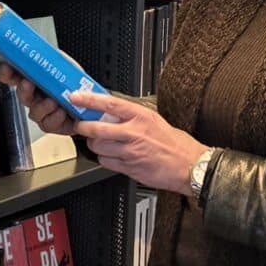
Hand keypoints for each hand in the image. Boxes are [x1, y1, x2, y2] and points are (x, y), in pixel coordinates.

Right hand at [0, 64, 86, 138]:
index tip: (7, 68)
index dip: (7, 73)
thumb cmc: (77, 84)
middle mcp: (35, 97)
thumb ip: (52, 58)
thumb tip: (42, 51)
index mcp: (34, 80)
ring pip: (33, 112)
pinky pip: (47, 124)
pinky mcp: (53, 125)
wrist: (93, 102)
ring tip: (52, 101)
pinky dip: (54, 117)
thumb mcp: (65, 65)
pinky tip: (61, 111)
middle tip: (28, 83)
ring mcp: (42, 112)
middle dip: (24, 89)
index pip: (13, 76)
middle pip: (21, 95)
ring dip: (42, 106)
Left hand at [67, 91, 206, 194]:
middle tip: (80, 125)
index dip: (89, 100)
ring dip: (94, 145)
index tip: (76, 97)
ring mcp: (130, 152)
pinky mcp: (129, 168)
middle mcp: (134, 133)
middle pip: (97, 128)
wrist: (190, 165)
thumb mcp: (154, 120)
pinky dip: (104, 159)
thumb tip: (112, 111)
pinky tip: (110, 156)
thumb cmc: (175, 144)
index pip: (109, 104)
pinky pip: (106, 162)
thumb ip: (133, 116)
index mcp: (141, 116)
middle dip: (83, 127)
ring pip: (98, 147)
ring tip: (98, 142)